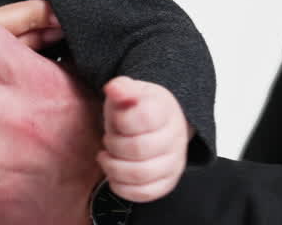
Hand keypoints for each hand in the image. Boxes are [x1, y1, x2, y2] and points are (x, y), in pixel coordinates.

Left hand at [97, 76, 189, 201]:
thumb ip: (120, 88)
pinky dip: (122, 186)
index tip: (115, 119)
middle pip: (139, 149)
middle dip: (114, 144)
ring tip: (107, 156)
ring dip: (114, 167)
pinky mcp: (166, 183)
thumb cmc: (137, 108)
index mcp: (165, 110)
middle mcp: (174, 138)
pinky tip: (113, 174)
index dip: (121, 121)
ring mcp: (173, 163)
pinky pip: (144, 193)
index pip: (144, 118)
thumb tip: (115, 89)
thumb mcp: (128, 90)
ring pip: (141, 174)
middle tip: (109, 139)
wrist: (158, 123)